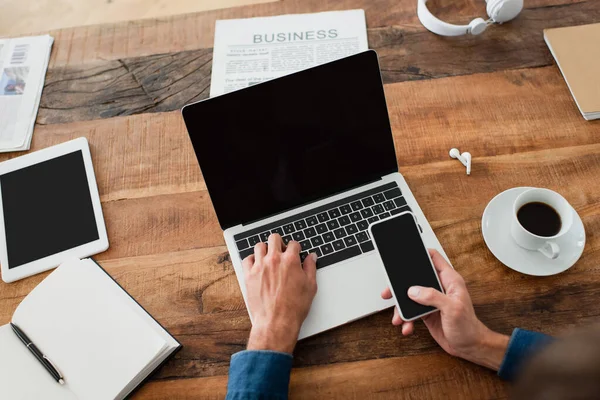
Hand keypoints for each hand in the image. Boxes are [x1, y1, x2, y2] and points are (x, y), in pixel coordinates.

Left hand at [242, 234, 317, 353]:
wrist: (277, 321)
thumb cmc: (294, 307)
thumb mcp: (310, 286)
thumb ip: (310, 268)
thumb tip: (311, 257)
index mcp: (290, 260)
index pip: (293, 243)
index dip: (295, 248)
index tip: (295, 252)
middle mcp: (274, 260)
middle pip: (274, 238)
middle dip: (279, 243)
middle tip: (281, 251)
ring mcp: (260, 266)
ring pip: (259, 246)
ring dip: (265, 249)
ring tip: (268, 257)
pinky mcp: (249, 275)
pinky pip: (247, 259)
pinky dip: (252, 259)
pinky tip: (257, 264)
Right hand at [381, 249, 508, 369]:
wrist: (469, 347)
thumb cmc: (468, 327)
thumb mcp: (452, 309)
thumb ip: (433, 296)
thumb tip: (414, 290)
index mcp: (449, 281)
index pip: (434, 259)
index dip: (421, 253)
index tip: (407, 254)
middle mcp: (440, 288)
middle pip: (416, 278)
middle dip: (401, 285)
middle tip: (390, 291)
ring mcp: (432, 300)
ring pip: (410, 296)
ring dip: (401, 307)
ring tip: (398, 317)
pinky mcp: (426, 312)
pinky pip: (411, 311)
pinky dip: (407, 319)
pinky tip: (407, 327)